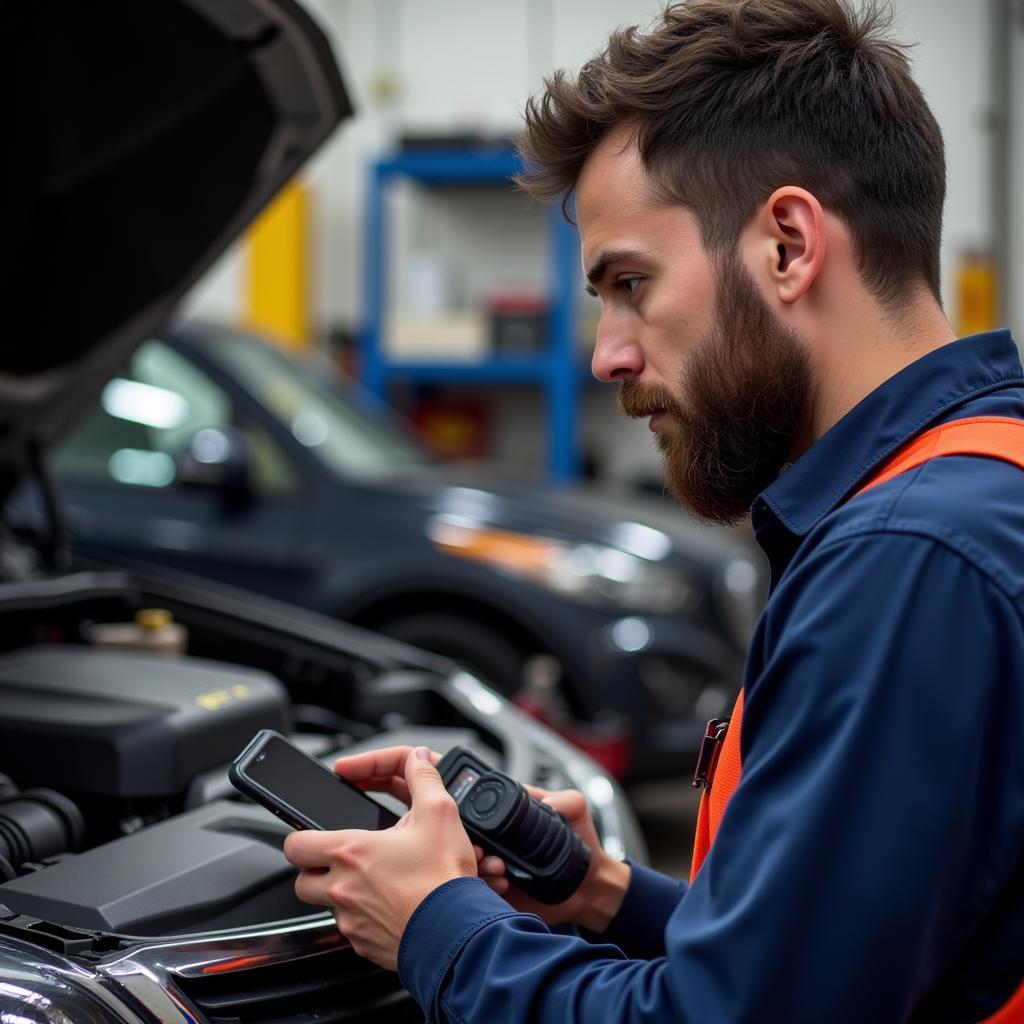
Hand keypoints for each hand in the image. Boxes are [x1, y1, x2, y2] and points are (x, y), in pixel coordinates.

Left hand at [283, 747, 475, 970]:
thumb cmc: (444, 879)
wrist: (458, 934)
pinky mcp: (363, 945)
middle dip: (314, 868)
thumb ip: (423, 778)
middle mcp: (342, 888)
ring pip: (324, 906)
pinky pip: (349, 930)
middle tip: (341, 859)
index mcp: (351, 851)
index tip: (316, 834)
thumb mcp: (439, 813)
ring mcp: (350, 921)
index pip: (295, 844)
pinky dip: (361, 918)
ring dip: (339, 894)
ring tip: (371, 881)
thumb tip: (416, 759)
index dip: (301, 836)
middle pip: (301, 879)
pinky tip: (387, 905)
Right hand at [477, 785, 630, 932]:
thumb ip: (563, 799)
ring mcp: (499, 865)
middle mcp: (501, 841)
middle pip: (469, 838)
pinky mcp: (501, 890)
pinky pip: (484, 888)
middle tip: (480, 849)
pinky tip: (505, 883)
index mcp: (511, 818)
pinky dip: (489, 885)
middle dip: (468, 843)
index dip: (471, 815)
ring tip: (498, 867)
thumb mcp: (577, 810)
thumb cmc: (582, 842)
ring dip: (479, 865)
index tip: (474, 822)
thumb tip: (545, 801)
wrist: (590, 885)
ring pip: (472, 864)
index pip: (481, 811)